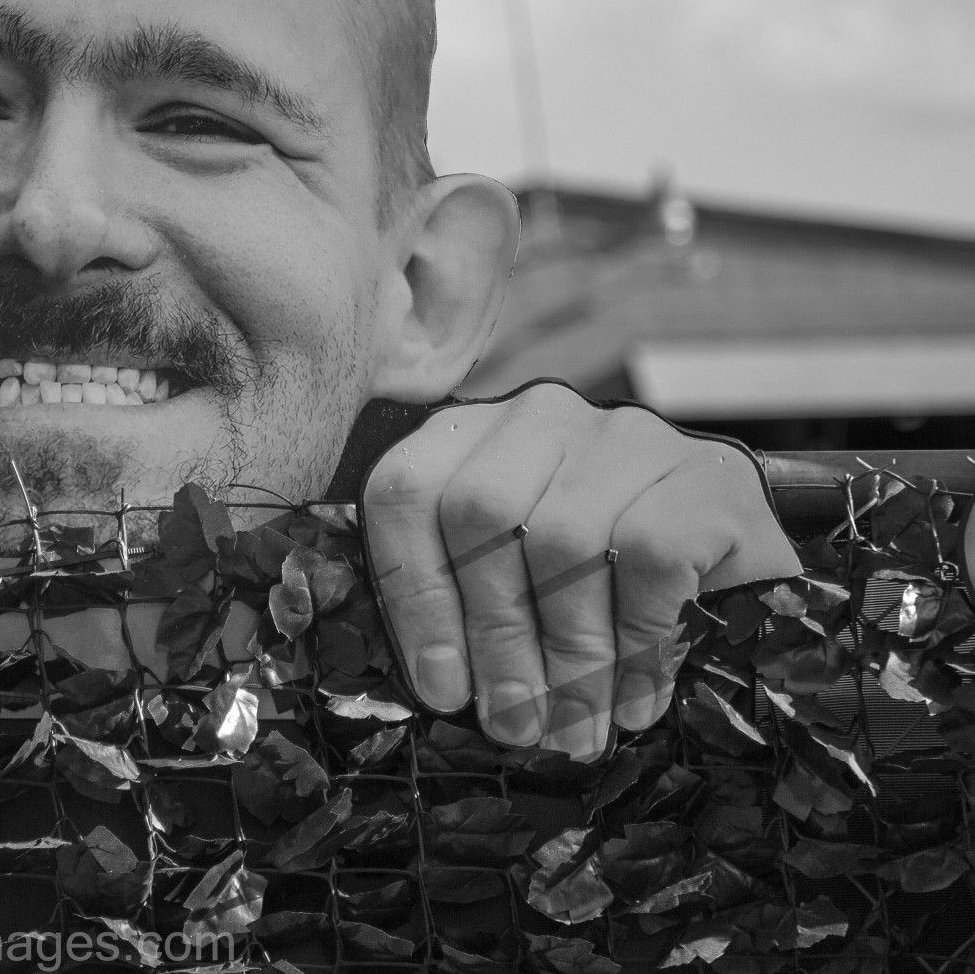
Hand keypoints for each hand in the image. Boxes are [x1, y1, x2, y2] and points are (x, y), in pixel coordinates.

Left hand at [361, 382, 800, 760]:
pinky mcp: (709, 476)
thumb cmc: (598, 594)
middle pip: (481, 514)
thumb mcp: (513, 592)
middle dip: (494, 637)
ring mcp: (628, 436)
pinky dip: (638, 641)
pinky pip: (651, 555)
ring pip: (564, 540)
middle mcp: (542, 418)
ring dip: (567, 655)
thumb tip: (443, 686)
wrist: (740, 576)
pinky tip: (637, 698)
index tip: (440, 686)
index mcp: (470, 437)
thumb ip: (462, 608)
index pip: (407, 492)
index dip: (415, 594)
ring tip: (576, 728)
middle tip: (514, 724)